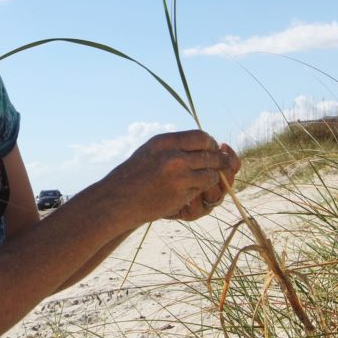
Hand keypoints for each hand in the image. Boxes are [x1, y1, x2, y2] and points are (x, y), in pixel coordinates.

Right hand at [94, 131, 236, 228]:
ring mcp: (178, 177)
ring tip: (206, 179)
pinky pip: (202, 189)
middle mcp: (173, 157)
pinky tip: (192, 190)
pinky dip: (201, 190)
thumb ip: (176, 145)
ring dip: (212, 177)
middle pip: (211, 155)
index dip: (210, 144)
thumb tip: (206, 142)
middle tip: (219, 165)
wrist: (118, 200)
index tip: (211, 149)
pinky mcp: (181, 195)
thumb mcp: (151, 150)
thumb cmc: (134, 174)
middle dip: (218, 161)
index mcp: (165, 142)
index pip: (202, 137)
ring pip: (211, 174)